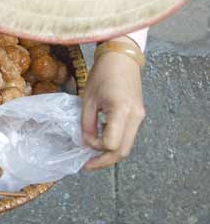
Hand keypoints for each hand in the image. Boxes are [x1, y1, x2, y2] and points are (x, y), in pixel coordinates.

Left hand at [81, 37, 145, 169]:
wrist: (121, 58)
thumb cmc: (102, 74)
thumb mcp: (88, 98)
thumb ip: (87, 122)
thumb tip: (86, 141)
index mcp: (121, 110)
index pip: (111, 143)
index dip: (95, 146)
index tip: (83, 138)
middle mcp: (135, 117)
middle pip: (123, 151)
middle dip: (104, 161)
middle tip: (87, 165)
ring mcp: (140, 117)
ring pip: (127, 146)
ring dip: (110, 153)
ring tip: (92, 155)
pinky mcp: (138, 115)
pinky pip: (128, 136)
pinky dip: (115, 142)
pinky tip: (101, 141)